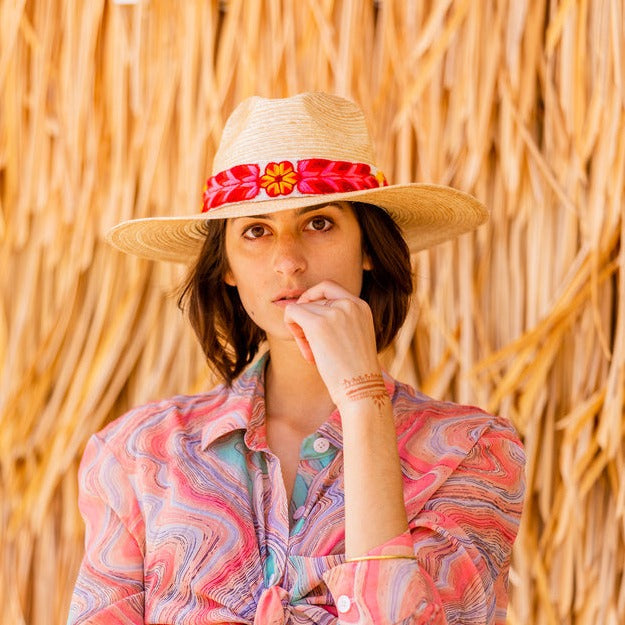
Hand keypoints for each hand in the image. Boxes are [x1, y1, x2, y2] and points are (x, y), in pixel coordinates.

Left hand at [283, 280, 381, 406]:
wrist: (361, 390)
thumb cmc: (354, 371)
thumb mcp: (353, 337)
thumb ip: (335, 319)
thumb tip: (293, 306)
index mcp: (361, 305)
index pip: (328, 287)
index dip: (313, 299)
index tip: (309, 318)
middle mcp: (350, 304)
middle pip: (313, 299)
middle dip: (307, 320)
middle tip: (310, 344)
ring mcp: (334, 312)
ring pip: (301, 307)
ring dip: (300, 330)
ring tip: (312, 354)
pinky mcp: (318, 324)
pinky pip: (292, 313)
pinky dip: (290, 327)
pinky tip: (305, 351)